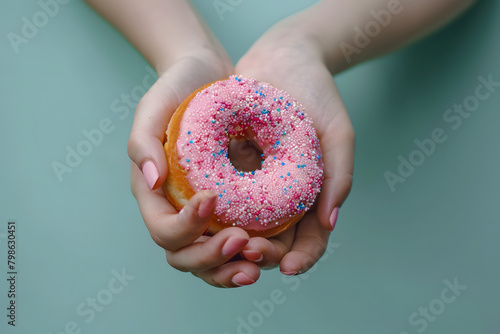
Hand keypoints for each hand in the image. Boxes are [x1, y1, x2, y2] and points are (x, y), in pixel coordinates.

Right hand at [129, 49, 262, 287]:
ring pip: (210, 260)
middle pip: (185, 256)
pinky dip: (247, 254)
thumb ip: (143, 143)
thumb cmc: (177, 90)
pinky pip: (234, 243)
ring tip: (258, 266)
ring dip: (231, 269)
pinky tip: (269, 250)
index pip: (164, 230)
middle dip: (212, 258)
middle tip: (242, 243)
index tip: (212, 199)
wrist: (207, 77)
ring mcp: (203, 216)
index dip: (186, 227)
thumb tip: (151, 182)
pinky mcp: (229, 209)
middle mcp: (178, 212)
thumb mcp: (154, 107)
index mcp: (156, 195)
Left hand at [235, 25, 354, 274]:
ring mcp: (253, 186)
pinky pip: (219, 200)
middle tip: (248, 251)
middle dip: (263, 256)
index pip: (309, 241)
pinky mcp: (228, 170)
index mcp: (310, 197)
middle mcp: (280, 198)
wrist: (283, 59)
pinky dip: (213, 215)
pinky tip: (206, 218)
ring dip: (233, 244)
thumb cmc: (317, 95)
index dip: (301, 258)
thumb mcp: (337, 134)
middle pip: (273, 243)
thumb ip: (338, 177)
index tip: (289, 267)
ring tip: (227, 243)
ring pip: (243, 229)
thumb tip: (329, 224)